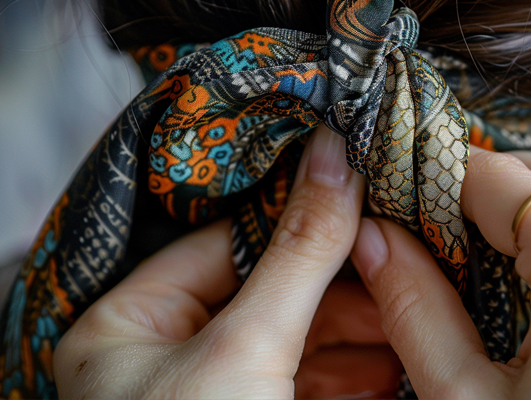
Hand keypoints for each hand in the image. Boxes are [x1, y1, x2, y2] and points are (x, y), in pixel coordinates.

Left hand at [53, 127, 368, 398]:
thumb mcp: (245, 346)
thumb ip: (297, 253)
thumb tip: (336, 154)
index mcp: (125, 328)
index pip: (220, 244)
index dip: (292, 218)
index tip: (352, 191)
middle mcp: (163, 358)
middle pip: (265, 292)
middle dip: (338, 284)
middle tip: (394, 253)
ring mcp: (210, 390)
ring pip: (291, 340)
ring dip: (355, 327)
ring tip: (404, 307)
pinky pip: (303, 378)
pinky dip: (349, 369)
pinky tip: (390, 358)